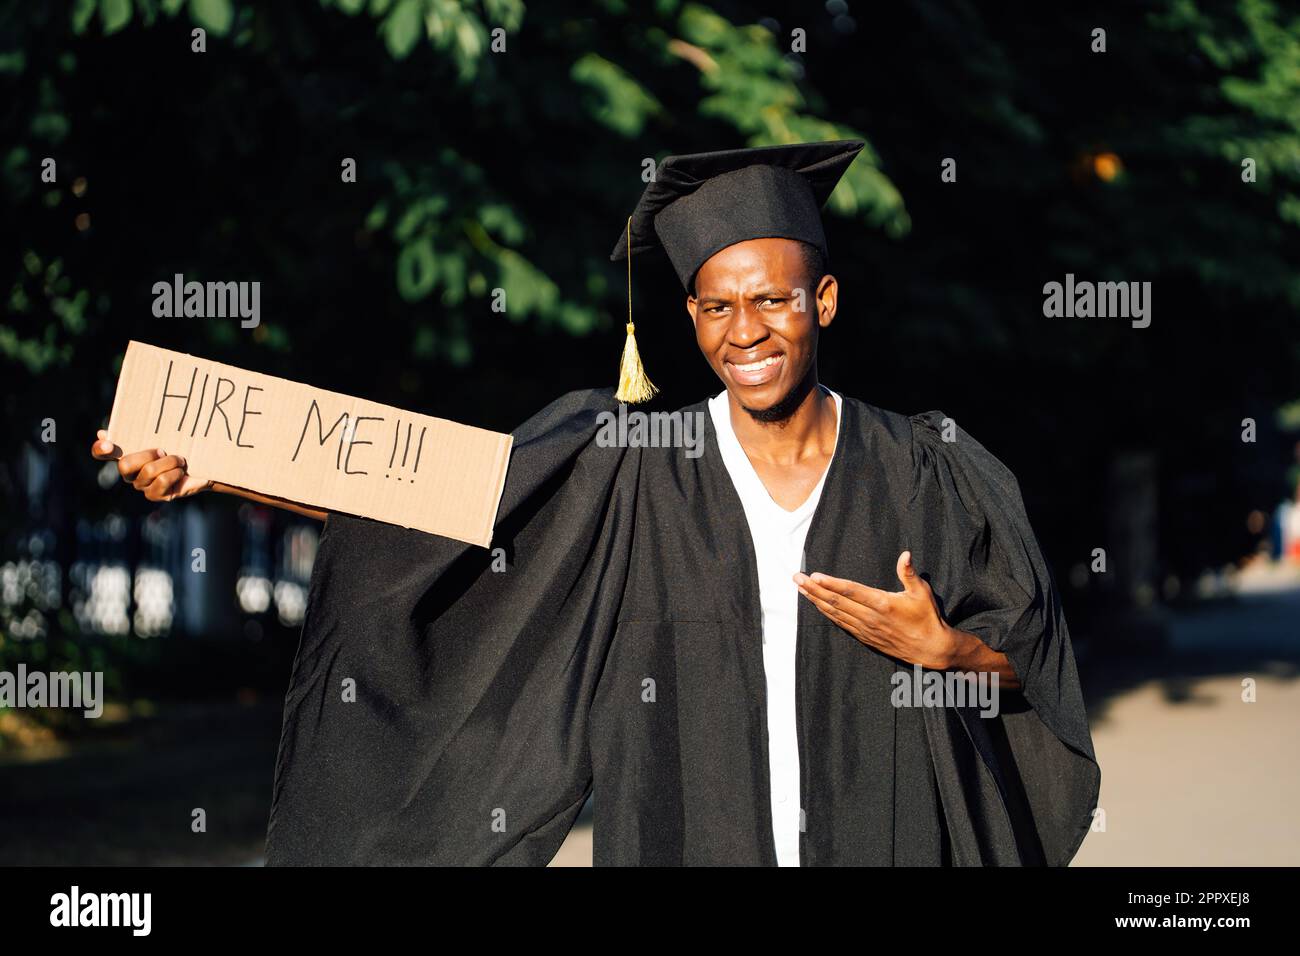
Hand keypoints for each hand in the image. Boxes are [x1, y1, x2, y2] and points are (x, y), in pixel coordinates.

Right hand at [91, 429, 212, 501]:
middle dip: (147, 455)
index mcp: (126, 453)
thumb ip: (140, 431)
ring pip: (148, 471)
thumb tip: (102, 432)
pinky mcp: (156, 495)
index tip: (109, 443)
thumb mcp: (165, 435)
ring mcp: (141, 485)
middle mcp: (129, 472)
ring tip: (180, 460)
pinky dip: (175, 473)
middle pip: (124, 465)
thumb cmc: (181, 446)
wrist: (205, 465)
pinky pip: (162, 482)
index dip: (100, 449)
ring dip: (169, 462)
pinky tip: (182, 472)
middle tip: (163, 450)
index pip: (101, 453)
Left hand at [793, 550, 956, 668]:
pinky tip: (818, 606)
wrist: (931, 649)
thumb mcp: (922, 593)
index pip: (850, 591)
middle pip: (836, 601)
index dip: (830, 583)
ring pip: (835, 613)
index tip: (813, 576)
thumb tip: (905, 555)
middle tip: (796, 578)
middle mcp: (870, 617)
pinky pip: (841, 624)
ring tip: (801, 590)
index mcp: (882, 604)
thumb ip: (909, 574)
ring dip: (816, 601)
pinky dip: (827, 614)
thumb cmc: (927, 618)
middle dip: (813, 589)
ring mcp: (865, 629)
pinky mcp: (865, 637)